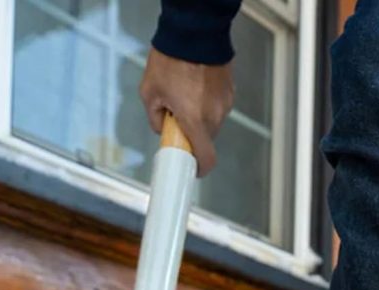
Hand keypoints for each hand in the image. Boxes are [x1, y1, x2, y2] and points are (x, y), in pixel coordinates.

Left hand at [140, 47, 234, 175]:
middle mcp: (214, 116)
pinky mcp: (229, 92)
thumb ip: (154, 118)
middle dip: (192, 133)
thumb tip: (162, 129)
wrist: (194, 32)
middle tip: (177, 117)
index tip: (193, 168)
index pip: (206, 158)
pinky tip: (196, 85)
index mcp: (195, 120)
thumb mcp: (149, 91)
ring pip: (211, 122)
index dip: (200, 168)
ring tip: (185, 93)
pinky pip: (217, 106)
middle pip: (205, 139)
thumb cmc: (171, 59)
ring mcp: (224, 104)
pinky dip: (207, 103)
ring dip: (199, 116)